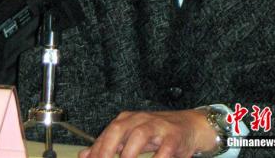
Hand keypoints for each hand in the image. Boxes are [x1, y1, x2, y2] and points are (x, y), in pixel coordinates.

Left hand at [78, 109, 215, 157]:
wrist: (190, 125)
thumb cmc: (157, 133)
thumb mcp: (130, 137)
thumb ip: (109, 145)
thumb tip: (84, 155)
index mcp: (127, 120)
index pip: (107, 133)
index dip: (97, 149)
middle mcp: (140, 120)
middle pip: (119, 129)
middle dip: (108, 148)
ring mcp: (157, 126)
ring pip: (140, 135)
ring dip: (129, 152)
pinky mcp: (174, 136)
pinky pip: (165, 149)